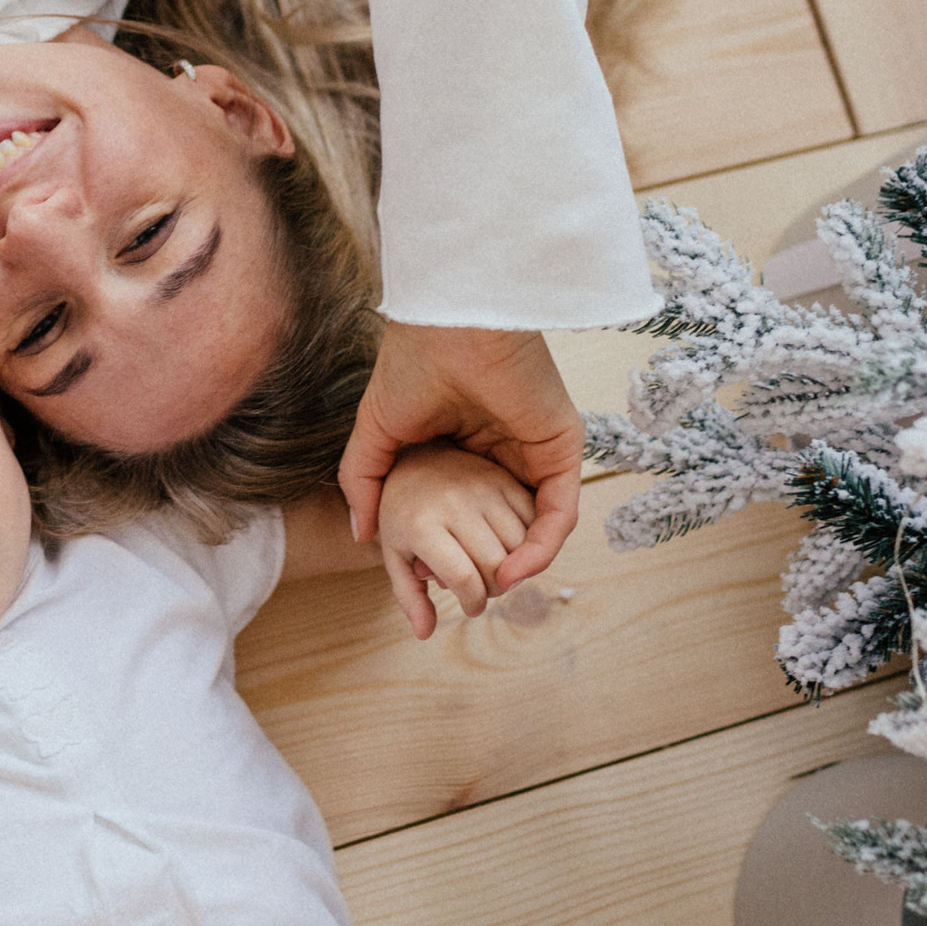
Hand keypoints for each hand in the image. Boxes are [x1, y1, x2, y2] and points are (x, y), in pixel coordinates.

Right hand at [338, 323, 582, 590]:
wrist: (452, 329)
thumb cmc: (412, 366)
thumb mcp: (376, 434)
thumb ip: (365, 481)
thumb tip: (364, 533)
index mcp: (464, 442)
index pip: (469, 508)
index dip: (455, 546)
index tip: (434, 578)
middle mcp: (503, 449)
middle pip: (505, 522)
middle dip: (491, 564)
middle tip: (471, 596)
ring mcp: (535, 450)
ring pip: (536, 522)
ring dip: (520, 564)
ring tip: (494, 589)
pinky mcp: (562, 449)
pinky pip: (560, 511)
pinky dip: (543, 546)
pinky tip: (517, 570)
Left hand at [374, 442, 536, 638]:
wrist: (412, 460)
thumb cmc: (402, 514)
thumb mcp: (394, 554)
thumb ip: (409, 594)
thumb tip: (424, 632)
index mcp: (420, 523)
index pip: (462, 577)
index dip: (472, 602)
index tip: (470, 608)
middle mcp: (453, 502)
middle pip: (496, 565)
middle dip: (495, 590)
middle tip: (484, 590)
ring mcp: (480, 486)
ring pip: (520, 545)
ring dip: (515, 568)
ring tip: (495, 569)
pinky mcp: (502, 477)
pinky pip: (533, 519)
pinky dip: (528, 540)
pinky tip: (509, 545)